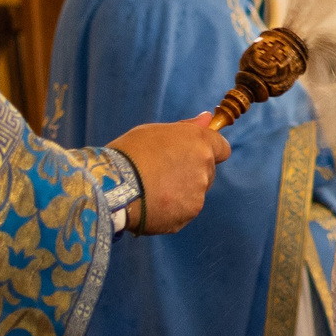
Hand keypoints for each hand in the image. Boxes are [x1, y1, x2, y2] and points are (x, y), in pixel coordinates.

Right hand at [110, 115, 231, 233]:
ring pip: (194, 193)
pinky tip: (150, 203)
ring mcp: (197, 195)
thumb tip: (206, 119)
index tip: (195, 154)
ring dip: (180, 192)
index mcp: (200, 144)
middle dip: (192, 172)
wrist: (113, 186)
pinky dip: (171, 209)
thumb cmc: (131, 153)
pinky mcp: (186, 216)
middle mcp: (205, 170)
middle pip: (208, 172)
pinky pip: (182, 211)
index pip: (222, 148)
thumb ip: (186, 127)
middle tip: (163, 171)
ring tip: (152, 188)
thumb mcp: (155, 131)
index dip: (210, 151)